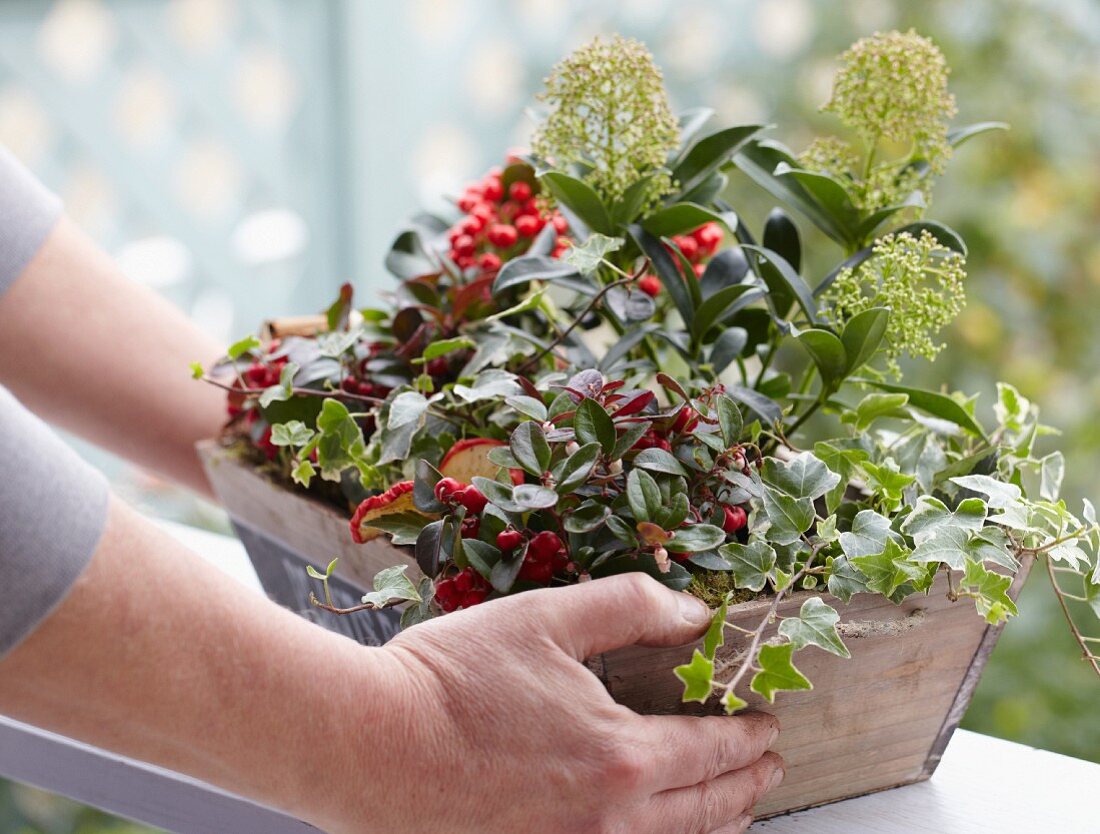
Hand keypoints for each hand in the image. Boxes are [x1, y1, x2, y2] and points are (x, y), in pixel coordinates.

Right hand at [322, 574, 782, 833]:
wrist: (367, 746)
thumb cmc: (451, 679)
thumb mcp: (547, 617)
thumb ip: (630, 607)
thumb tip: (694, 611)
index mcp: (621, 756)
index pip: (713, 752)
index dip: (749, 738)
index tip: (768, 728)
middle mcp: (608, 821)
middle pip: (704, 810)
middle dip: (746, 786)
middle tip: (768, 770)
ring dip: (713, 826)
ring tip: (731, 811)